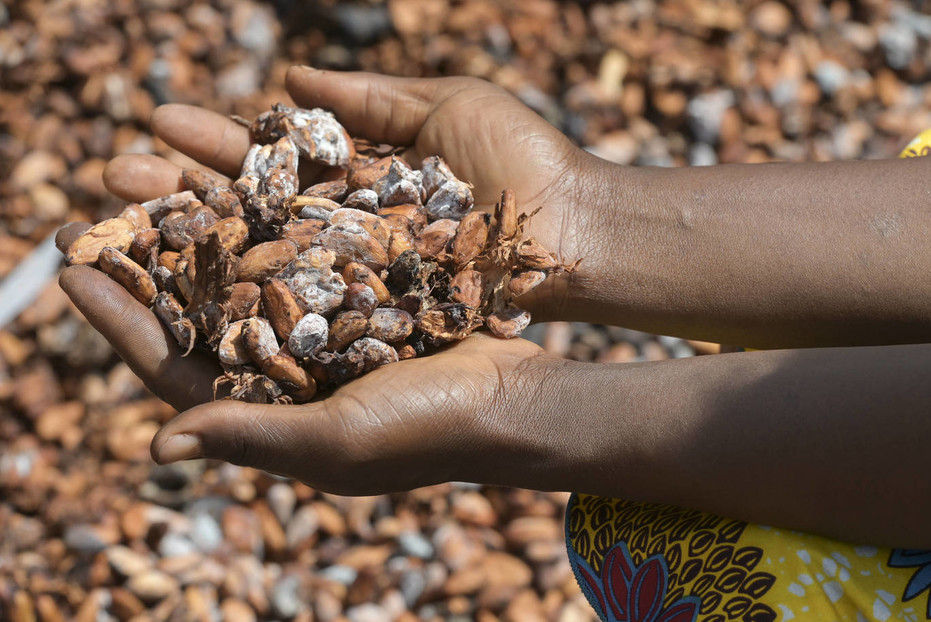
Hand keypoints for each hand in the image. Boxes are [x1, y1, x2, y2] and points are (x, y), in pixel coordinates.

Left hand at [56, 229, 555, 493]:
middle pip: (198, 312)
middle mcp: (284, 371)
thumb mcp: (336, 441)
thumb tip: (158, 448)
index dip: (121, 322)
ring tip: (160, 181)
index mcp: (266, 415)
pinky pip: (299, 251)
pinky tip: (243, 180)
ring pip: (243, 272)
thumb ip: (252, 436)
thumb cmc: (427, 432)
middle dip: (148, 266)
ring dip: (201, 229)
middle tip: (98, 215)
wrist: (514, 395)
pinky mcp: (356, 295)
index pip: (174, 367)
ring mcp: (319, 330)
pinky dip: (270, 219)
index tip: (74, 272)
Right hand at [101, 66, 616, 319]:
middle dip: (180, 193)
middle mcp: (347, 233)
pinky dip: (246, 298)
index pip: (270, 161)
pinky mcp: (375, 318)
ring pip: (261, 262)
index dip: (213, 144)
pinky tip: (184, 284)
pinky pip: (304, 309)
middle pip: (250, 213)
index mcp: (359, 180)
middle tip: (109, 175)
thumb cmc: (522, 162)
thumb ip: (370, 100)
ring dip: (191, 243)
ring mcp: (357, 278)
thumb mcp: (445, 108)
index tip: (154, 122)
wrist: (576, 228)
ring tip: (118, 220)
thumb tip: (289, 81)